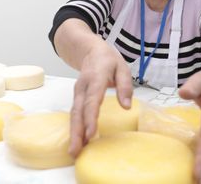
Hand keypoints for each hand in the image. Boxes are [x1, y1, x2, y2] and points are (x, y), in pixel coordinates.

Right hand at [69, 41, 132, 156]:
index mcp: (95, 78)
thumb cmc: (107, 59)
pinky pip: (75, 114)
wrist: (89, 50)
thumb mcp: (122, 67)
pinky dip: (75, 128)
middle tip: (76, 150)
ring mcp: (78, 93)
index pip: (92, 99)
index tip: (90, 132)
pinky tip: (78, 142)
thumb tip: (126, 106)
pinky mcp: (77, 98)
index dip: (91, 117)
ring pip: (74, 114)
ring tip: (74, 151)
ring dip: (74, 133)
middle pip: (78, 111)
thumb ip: (125, 85)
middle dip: (77, 131)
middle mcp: (83, 87)